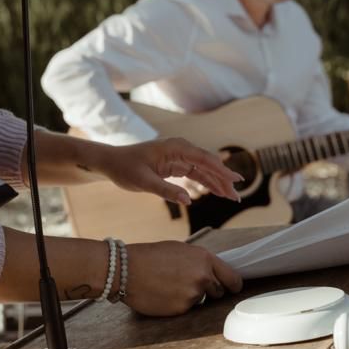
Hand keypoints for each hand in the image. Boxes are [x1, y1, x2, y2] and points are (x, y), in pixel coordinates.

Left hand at [95, 137, 242, 204]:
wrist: (112, 162)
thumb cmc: (125, 168)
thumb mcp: (143, 181)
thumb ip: (166, 190)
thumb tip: (189, 200)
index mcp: (174, 147)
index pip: (203, 158)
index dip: (221, 170)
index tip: (235, 180)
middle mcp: (179, 149)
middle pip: (207, 163)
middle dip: (223, 179)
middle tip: (236, 196)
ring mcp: (178, 156)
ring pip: (204, 169)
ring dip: (217, 182)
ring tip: (231, 197)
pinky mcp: (175, 165)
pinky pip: (195, 173)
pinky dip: (206, 182)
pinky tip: (216, 192)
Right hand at [123, 241, 243, 315]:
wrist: (127, 270)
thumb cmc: (151, 256)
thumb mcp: (181, 250)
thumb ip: (200, 262)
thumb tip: (213, 273)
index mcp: (205, 258)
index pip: (232, 278)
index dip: (232, 285)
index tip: (231, 288)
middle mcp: (203, 277)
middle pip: (218, 291)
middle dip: (208, 290)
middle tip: (188, 283)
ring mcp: (193, 294)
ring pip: (200, 300)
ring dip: (190, 296)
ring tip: (170, 285)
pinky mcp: (181, 309)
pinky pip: (186, 309)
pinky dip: (178, 303)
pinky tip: (164, 294)